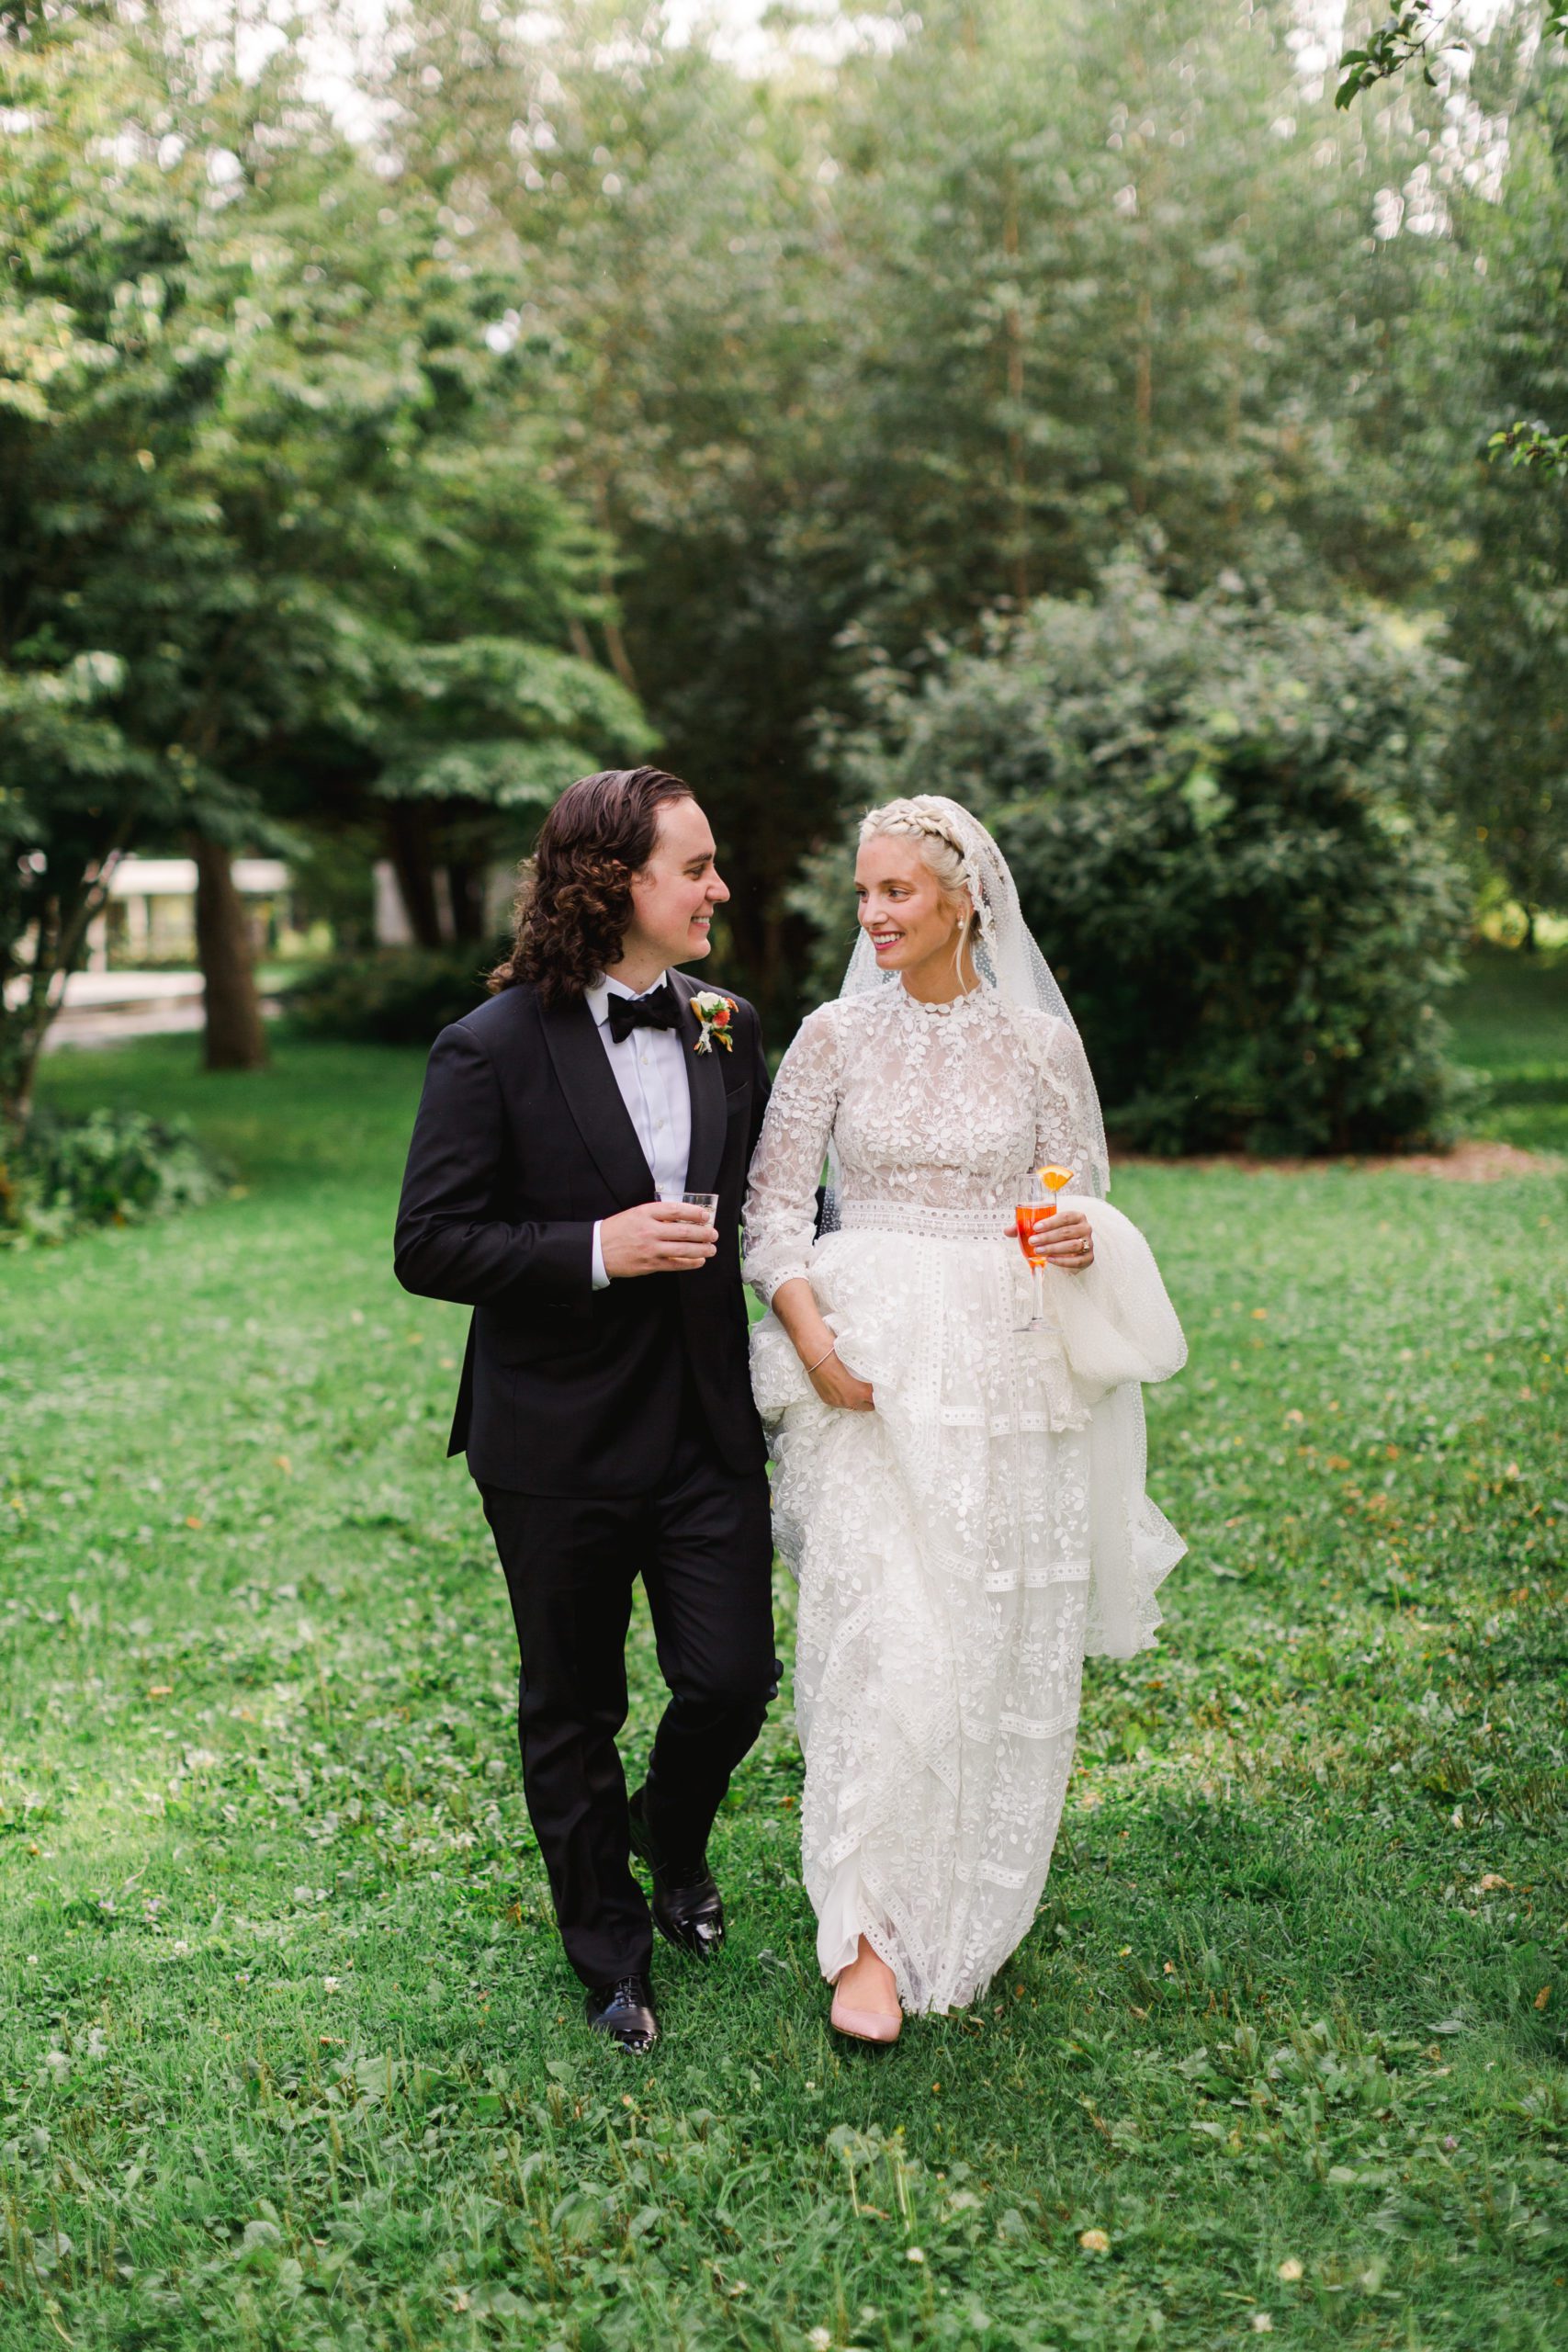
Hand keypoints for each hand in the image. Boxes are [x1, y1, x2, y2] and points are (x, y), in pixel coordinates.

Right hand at [600, 1200, 716, 1277]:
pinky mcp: (649, 1264)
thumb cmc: (617, 1230)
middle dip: (703, 1233)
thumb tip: (684, 1218)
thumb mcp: (635, 1214)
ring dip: (701, 1249)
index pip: (676, 1210)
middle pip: (684, 1231)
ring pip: (683, 1249)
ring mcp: (650, 1249)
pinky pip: (675, 1264)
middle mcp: (649, 1230)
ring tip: (711, 1249)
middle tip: (713, 1234)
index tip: (706, 1216)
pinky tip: (699, 1260)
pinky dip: (690, 1263)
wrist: (598, 1249)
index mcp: (645, 1213)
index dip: (694, 1213)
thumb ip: (657, 1215)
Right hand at [807, 1345, 874, 1411]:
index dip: (880, 1394)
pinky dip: (843, 1397)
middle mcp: (850, 1401)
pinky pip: (840, 1403)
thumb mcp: (860, 1364)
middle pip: (867, 1407)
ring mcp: (837, 1402)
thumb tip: (875, 1379)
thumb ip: (869, 1377)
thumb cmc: (838, 1354)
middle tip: (871, 1390)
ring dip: (856, 1399)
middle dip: (870, 1399)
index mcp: (861, 1392)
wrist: (817, 1353)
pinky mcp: (827, 1400)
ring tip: (856, 1388)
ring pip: (853, 1406)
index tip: (881, 1389)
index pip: (877, 1400)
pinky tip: (843, 1387)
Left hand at [1026, 1205, 1094, 1273]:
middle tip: (1033, 1241)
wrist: (1071, 1248)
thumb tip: (1007, 1231)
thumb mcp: (1044, 1227)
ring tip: (1039, 1251)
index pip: (1065, 1216)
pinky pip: (1077, 1261)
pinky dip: (1063, 1261)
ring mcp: (1089, 1243)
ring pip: (1073, 1245)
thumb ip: (1026, 1227)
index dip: (1050, 1222)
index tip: (1036, 1227)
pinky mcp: (1089, 1258)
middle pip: (1067, 1232)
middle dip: (1048, 1237)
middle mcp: (1085, 1228)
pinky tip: (1050, 1259)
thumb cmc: (1056, 1233)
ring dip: (1054, 1248)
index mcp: (1076, 1216)